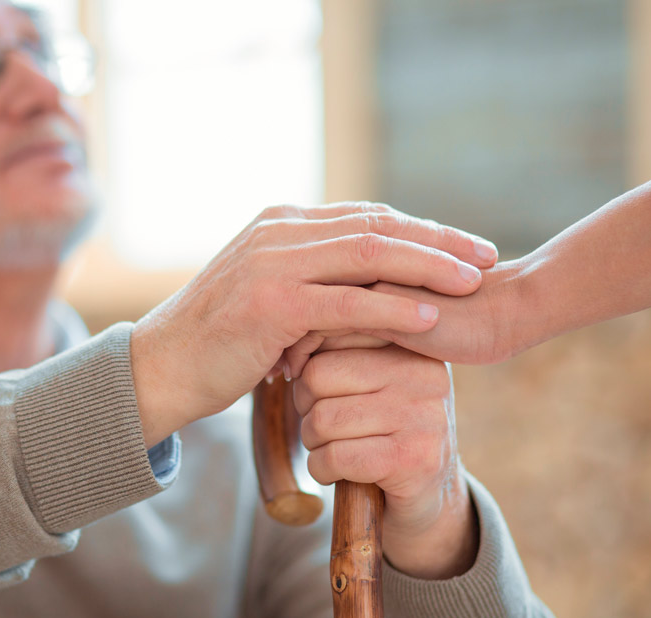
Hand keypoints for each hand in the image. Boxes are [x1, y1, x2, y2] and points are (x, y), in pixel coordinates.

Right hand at [130, 202, 498, 445]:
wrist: (162, 368)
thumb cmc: (219, 340)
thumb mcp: (267, 294)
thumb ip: (309, 277)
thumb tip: (360, 282)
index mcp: (281, 224)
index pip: (366, 217)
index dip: (421, 230)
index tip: (464, 248)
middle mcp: (279, 232)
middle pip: (378, 227)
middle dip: (439, 241)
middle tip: (488, 257)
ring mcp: (274, 263)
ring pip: (369, 255)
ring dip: (429, 267)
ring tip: (474, 283)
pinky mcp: (273, 303)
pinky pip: (348, 302)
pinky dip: (394, 308)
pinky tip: (431, 318)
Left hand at [292, 344, 478, 579]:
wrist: (429, 497)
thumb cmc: (385, 431)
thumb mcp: (374, 381)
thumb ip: (342, 350)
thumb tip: (292, 338)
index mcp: (412, 346)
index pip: (333, 331)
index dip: (307, 365)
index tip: (317, 391)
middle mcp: (425, 374)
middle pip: (318, 376)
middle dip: (305, 407)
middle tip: (324, 425)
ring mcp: (423, 417)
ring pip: (323, 419)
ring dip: (312, 442)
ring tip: (333, 448)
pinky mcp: (413, 459)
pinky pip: (335, 457)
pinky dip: (320, 469)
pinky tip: (337, 473)